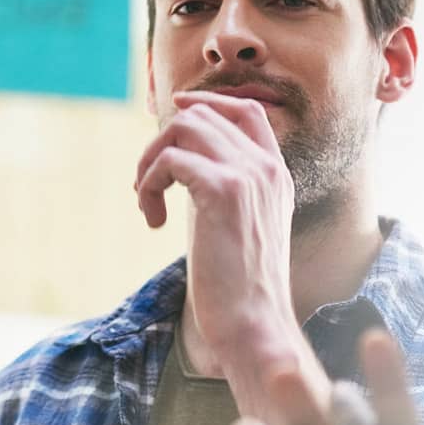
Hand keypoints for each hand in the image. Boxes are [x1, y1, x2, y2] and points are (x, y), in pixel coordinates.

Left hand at [134, 91, 326, 416]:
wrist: (252, 322)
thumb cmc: (238, 284)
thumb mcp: (235, 223)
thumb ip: (220, 187)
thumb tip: (179, 160)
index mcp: (276, 174)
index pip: (248, 111)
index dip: (208, 102)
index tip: (177, 108)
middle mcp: (266, 167)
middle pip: (203, 116)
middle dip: (162, 142)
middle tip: (147, 185)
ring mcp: (247, 175)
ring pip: (183, 129)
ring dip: (150, 160)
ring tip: (147, 200)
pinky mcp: (223, 190)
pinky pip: (169, 161)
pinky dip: (148, 185)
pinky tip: (153, 220)